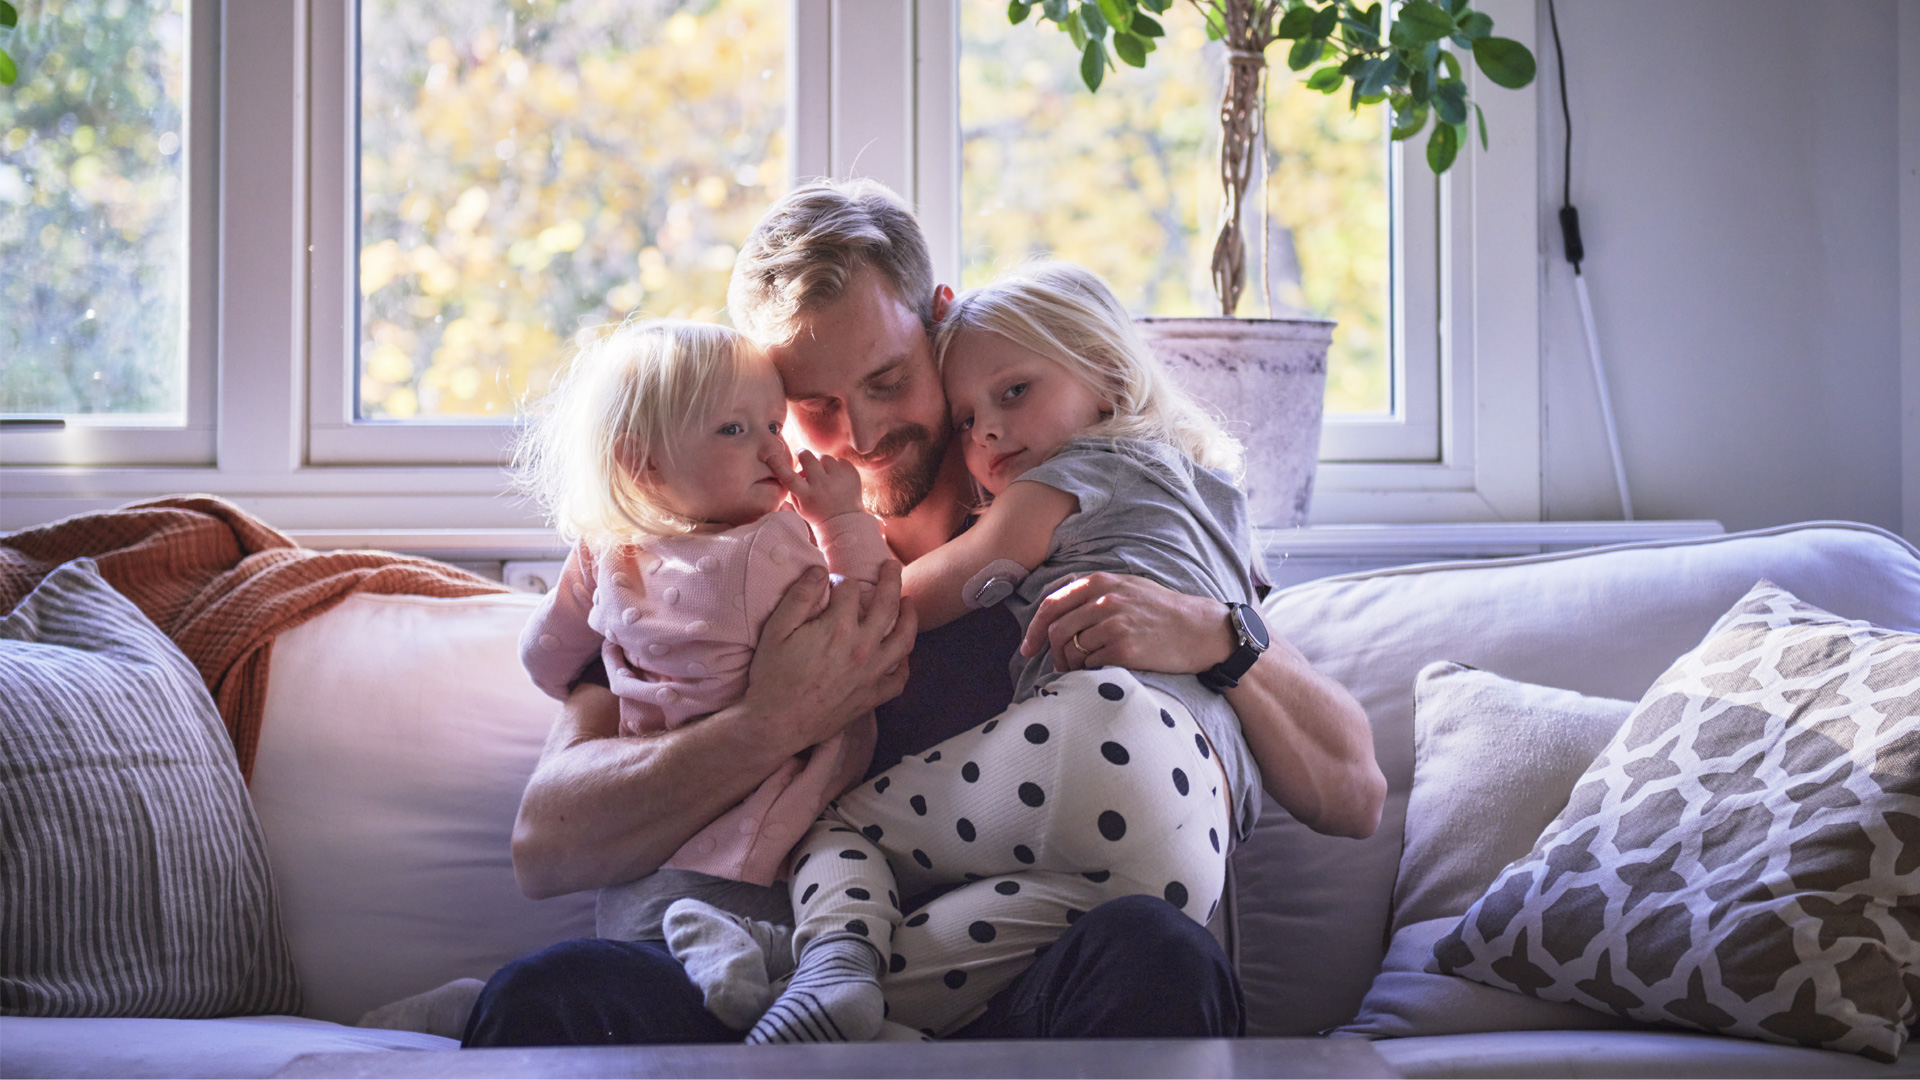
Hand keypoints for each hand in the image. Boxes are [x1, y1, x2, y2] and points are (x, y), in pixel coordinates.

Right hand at [741, 560, 915, 749]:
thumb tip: (819, 570)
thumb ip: (799, 596)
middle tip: (892, 565)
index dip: (841, 581)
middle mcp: (862, 648)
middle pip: (887, 604)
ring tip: (908, 602)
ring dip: (910, 616)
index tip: (833, 584)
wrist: (777, 723)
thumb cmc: (773, 676)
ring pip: (904, 639)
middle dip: (891, 579)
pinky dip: (904, 664)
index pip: (851, 590)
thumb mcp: (776, 629)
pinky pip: (899, 678)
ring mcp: (871, 674)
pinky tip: (902, 653)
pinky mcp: (872, 696)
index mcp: (838, 628)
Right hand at [773, 449, 865, 525]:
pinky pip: (839, 460)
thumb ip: (793, 488)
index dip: (778, 465)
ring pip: (824, 457)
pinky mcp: (851, 473)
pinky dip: (835, 466)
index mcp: (807, 495)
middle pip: (808, 458)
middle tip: (800, 453)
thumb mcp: (800, 506)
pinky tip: (836, 478)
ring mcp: (839, 478)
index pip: (789, 478)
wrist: (845, 520)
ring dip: (820, 463)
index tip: (771, 456)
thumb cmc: (818, 512)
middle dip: (802, 453)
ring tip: (823, 474)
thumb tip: (790, 467)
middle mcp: (823, 485)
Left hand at [1020, 572, 1236, 674]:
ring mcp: (1114, 625)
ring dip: (1072, 666)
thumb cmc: (1162, 611)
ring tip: (1085, 669)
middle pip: (1057, 631)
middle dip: (1052, 653)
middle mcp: (1105, 601)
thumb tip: (1057, 609)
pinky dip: (1090, 672)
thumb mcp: (1127, 588)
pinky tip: (1104, 670)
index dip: (1035, 629)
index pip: (1052, 605)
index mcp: (1101, 583)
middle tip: (1058, 666)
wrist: (1200, 630)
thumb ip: (1093, 593)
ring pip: (1072, 651)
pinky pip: (1091, 665)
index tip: (1028, 647)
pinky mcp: (1124, 649)